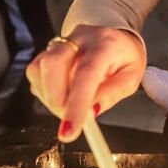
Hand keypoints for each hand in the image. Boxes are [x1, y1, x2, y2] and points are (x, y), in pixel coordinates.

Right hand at [25, 26, 145, 141]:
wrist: (115, 37)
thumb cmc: (124, 57)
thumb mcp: (131, 78)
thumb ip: (112, 94)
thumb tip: (91, 112)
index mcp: (105, 44)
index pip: (86, 73)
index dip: (76, 104)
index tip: (70, 130)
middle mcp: (81, 38)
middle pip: (53, 63)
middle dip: (55, 100)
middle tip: (68, 120)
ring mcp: (62, 42)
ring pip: (39, 68)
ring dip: (49, 97)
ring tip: (68, 105)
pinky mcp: (48, 49)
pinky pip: (35, 72)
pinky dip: (44, 91)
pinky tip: (61, 94)